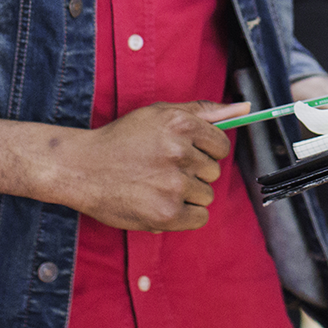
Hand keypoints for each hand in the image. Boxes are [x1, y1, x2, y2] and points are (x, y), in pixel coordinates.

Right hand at [59, 100, 247, 231]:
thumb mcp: (160, 114)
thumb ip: (205, 111)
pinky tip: (161, 203)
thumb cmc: (122, 139)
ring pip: (206, 195)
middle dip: (194, 172)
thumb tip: (245, 109)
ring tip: (157, 186)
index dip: (204, 151)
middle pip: (214, 172)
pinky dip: (184, 215)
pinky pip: (199, 218)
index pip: (221, 145)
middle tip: (162, 169)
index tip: (185, 155)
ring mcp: (173, 186)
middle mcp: (179, 153)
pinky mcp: (166, 214)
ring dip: (187, 194)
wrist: (82, 168)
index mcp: (181, 124)